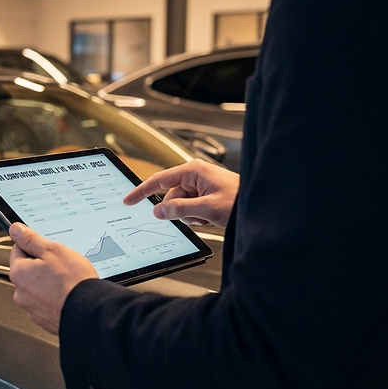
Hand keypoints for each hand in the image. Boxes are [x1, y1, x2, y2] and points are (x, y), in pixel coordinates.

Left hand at [8, 223, 98, 334]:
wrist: (89, 312)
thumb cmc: (72, 282)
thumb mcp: (53, 250)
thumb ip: (31, 239)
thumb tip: (16, 230)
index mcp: (19, 273)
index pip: (17, 250)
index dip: (33, 245)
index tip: (45, 247)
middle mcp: (20, 293)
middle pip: (27, 271)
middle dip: (41, 266)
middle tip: (60, 264)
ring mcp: (32, 309)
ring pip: (37, 288)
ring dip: (48, 283)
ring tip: (66, 281)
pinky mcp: (44, 320)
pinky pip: (46, 303)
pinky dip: (54, 298)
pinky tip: (67, 294)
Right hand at [123, 159, 239, 227]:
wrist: (259, 207)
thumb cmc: (239, 200)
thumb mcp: (207, 208)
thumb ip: (180, 210)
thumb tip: (158, 211)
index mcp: (192, 171)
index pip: (159, 180)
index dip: (142, 192)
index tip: (128, 200)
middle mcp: (194, 176)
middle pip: (171, 198)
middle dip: (181, 211)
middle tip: (199, 217)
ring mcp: (200, 186)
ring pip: (181, 206)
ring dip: (192, 216)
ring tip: (210, 217)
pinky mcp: (205, 195)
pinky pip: (191, 210)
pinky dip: (199, 217)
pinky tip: (212, 217)